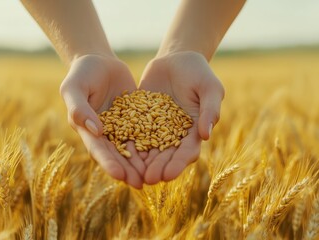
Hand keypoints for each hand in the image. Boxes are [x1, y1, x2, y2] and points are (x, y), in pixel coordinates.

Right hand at [60, 54, 144, 188]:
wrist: (99, 61)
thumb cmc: (81, 73)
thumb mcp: (74, 88)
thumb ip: (79, 108)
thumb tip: (96, 131)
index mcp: (87, 129)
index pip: (98, 149)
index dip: (108, 162)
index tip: (119, 175)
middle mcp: (105, 132)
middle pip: (117, 154)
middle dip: (128, 169)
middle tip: (140, 184)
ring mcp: (121, 126)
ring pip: (133, 146)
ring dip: (142, 162)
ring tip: (155, 176)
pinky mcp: (135, 117)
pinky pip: (146, 130)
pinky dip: (154, 142)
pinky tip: (166, 152)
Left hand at [139, 51, 224, 183]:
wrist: (177, 58)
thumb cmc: (199, 73)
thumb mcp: (210, 88)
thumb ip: (209, 110)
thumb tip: (206, 136)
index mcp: (192, 130)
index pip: (187, 152)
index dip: (178, 164)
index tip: (168, 175)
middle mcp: (173, 133)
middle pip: (166, 155)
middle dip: (158, 168)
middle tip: (148, 180)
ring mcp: (156, 126)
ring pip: (148, 147)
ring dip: (141, 161)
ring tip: (132, 173)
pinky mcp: (141, 117)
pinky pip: (134, 131)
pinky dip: (128, 141)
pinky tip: (118, 151)